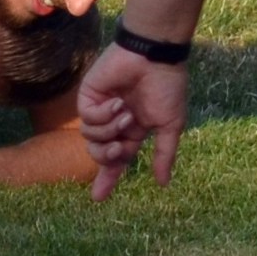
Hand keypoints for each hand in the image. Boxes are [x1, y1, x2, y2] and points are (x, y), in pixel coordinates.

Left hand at [75, 46, 189, 199]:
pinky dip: (103, 115)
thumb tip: (164, 184)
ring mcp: (100, 108)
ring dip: (110, 130)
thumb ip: (164, 155)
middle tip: (119, 150)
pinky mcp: (88, 96)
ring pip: (91, 138)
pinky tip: (117, 101)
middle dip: (108, 157)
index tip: (97, 198)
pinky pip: (87, 119)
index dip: (108, 178)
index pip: (117, 160)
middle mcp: (114, 122)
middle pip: (99, 153)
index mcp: (132, 130)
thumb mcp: (169, 126)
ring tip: (126, 114)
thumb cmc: (166, 87)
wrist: (154, 56)